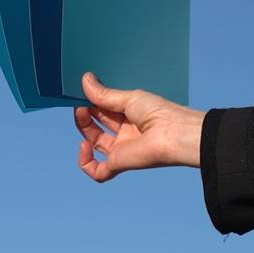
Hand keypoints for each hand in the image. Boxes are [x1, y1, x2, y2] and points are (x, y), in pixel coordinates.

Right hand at [73, 72, 205, 181]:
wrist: (173, 132)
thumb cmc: (159, 113)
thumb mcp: (128, 98)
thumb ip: (105, 94)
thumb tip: (85, 80)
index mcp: (130, 117)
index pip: (104, 110)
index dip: (92, 102)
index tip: (83, 92)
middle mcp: (125, 133)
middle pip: (97, 125)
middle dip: (85, 113)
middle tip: (80, 102)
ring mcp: (121, 149)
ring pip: (94, 143)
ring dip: (83, 128)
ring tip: (81, 113)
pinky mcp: (119, 164)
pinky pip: (98, 172)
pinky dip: (85, 161)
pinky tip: (84, 145)